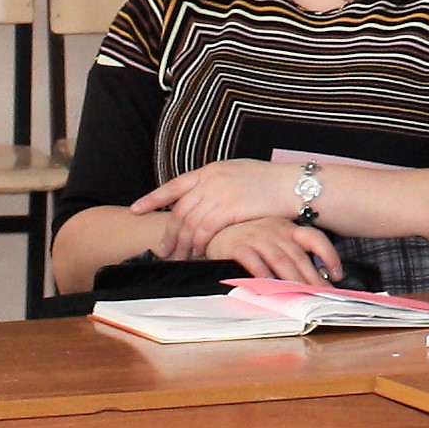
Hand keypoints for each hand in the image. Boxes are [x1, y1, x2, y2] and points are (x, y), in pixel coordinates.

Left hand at [132, 159, 300, 258]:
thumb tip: (203, 198)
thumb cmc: (271, 182)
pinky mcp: (230, 208)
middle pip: (179, 210)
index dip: (152, 198)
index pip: (174, 185)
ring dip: (182, 244)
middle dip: (169, 232)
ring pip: (189, 223)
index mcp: (210, 170)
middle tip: (163, 250)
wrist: (293, 184)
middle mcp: (211, 179)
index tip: (135, 209)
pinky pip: (205, 231)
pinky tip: (199, 254)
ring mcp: (219, 193)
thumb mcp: (239, 174)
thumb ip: (217, 184)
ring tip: (179, 258)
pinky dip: (199, 245)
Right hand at [206, 217, 343, 284]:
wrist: (213, 231)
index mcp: (286, 227)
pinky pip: (253, 262)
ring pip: (280, 260)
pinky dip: (263, 275)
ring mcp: (256, 237)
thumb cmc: (247, 239)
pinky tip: (270, 288)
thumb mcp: (272, 239)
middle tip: (322, 296)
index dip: (329, 256)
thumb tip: (316, 277)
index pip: (315, 238)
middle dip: (312, 279)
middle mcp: (274, 230)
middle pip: (299, 256)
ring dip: (293, 280)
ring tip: (302, 296)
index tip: (337, 275)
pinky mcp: (237, 246)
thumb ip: (291, 253)